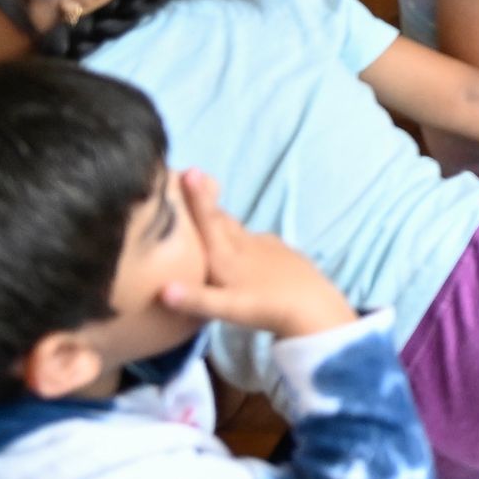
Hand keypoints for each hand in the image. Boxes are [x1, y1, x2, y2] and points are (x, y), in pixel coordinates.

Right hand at [159, 171, 358, 340]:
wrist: (316, 308)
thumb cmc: (267, 308)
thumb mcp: (228, 308)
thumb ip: (195, 299)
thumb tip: (162, 290)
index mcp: (228, 255)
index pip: (208, 221)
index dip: (197, 197)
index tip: (190, 170)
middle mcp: (247, 245)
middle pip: (222, 219)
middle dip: (206, 202)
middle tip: (193, 181)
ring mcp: (268, 247)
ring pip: (240, 230)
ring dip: (223, 220)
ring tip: (210, 215)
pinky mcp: (285, 254)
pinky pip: (259, 241)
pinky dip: (246, 239)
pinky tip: (245, 246)